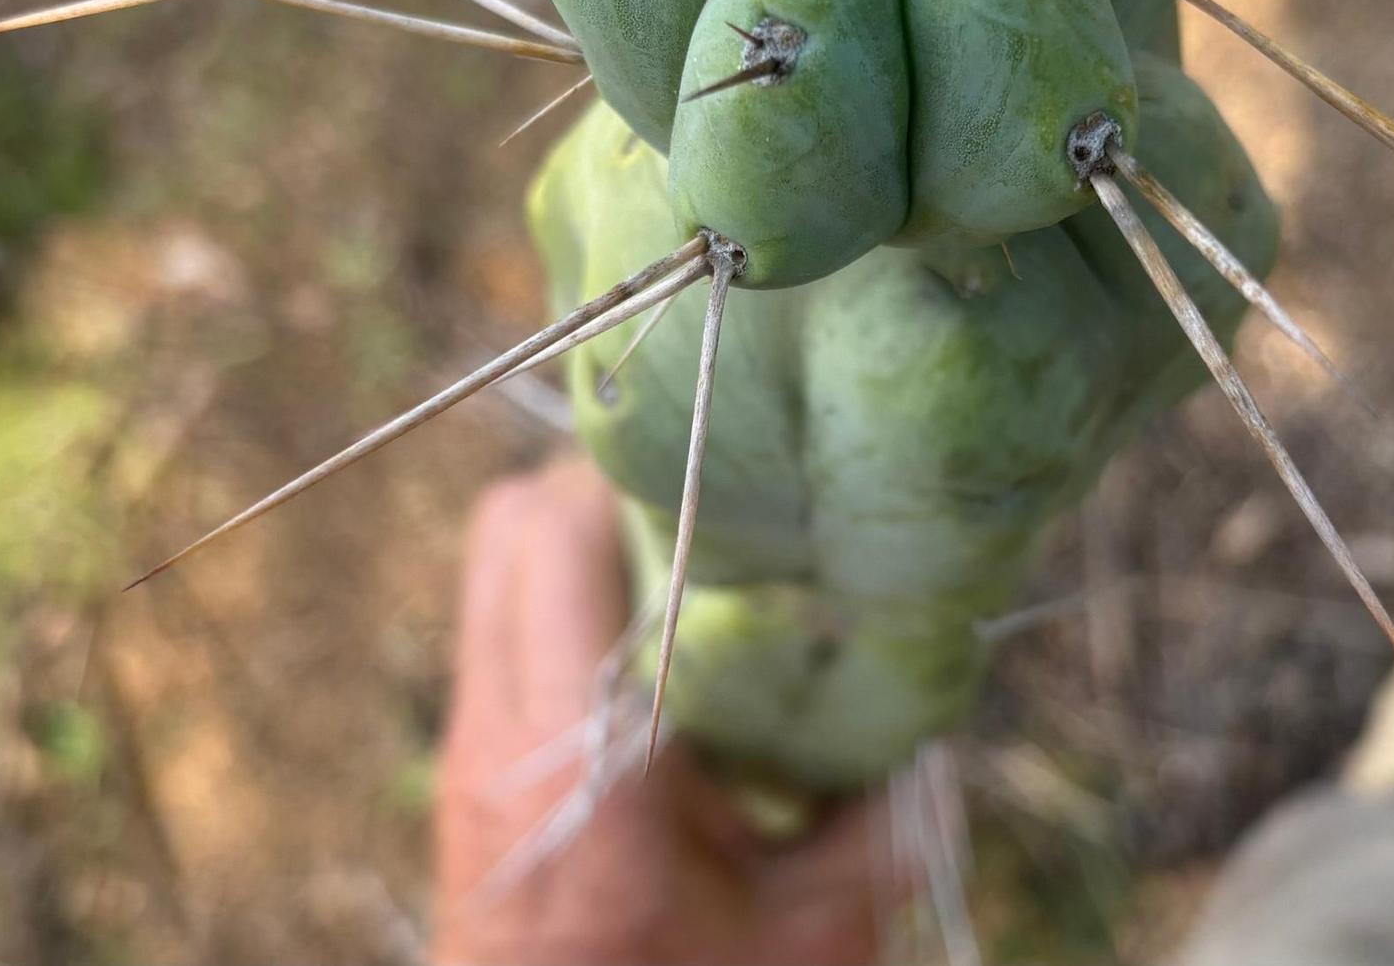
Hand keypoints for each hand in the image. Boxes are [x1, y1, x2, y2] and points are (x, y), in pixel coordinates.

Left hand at [433, 459, 888, 964]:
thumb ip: (880, 824)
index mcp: (585, 759)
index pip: (560, 540)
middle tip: (701, 504)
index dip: (635, 479)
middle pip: (510, 523)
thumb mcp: (810, 936)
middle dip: (601, 484)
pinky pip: (497, 618)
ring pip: (492, 560)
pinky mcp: (463, 760)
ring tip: (676, 556)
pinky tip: (643, 637)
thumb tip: (929, 713)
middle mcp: (501, 731)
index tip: (725, 473)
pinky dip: (558, 591)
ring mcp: (468, 743)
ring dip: (576, 533)